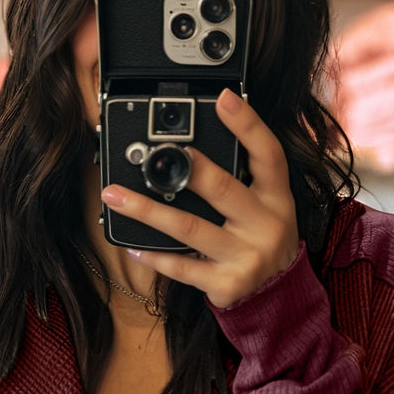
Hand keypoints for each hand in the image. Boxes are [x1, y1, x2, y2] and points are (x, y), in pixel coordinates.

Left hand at [101, 88, 299, 310]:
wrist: (278, 294)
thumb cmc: (262, 239)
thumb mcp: (268, 204)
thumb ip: (242, 175)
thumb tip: (192, 146)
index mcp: (276, 197)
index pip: (268, 154)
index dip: (248, 124)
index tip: (223, 98)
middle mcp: (264, 225)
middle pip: (222, 188)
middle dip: (185, 169)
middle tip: (149, 156)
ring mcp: (245, 257)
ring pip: (189, 228)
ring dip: (147, 210)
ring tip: (115, 195)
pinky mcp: (226, 284)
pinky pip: (181, 268)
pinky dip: (153, 256)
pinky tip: (131, 245)